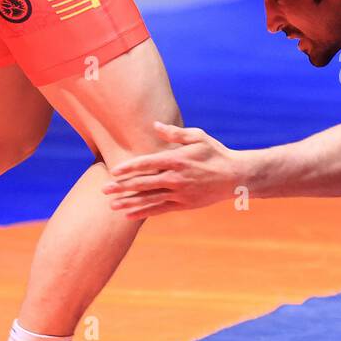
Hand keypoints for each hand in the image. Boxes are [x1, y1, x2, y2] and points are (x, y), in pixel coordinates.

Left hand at [103, 123, 243, 218]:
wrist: (236, 176)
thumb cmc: (216, 153)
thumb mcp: (198, 137)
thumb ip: (175, 133)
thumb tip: (155, 125)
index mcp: (177, 159)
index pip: (147, 163)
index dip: (129, 168)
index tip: (114, 171)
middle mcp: (176, 177)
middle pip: (143, 183)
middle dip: (122, 187)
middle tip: (103, 189)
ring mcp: (180, 193)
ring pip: (149, 199)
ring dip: (129, 202)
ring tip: (111, 205)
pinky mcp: (184, 204)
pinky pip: (160, 209)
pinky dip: (144, 212)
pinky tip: (129, 214)